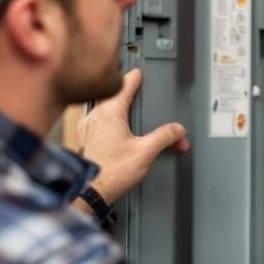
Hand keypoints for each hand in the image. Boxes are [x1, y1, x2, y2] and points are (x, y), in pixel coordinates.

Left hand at [77, 68, 189, 203]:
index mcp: (110, 112)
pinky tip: (116, 131)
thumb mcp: (146, 152)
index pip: (125, 84)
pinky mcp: (86, 140)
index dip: (136, 77)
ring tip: (128, 111)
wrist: (90, 191)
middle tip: (136, 89)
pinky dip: (109, 121)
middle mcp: (96, 116)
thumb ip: (165, 137)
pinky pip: (98, 121)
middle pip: (113, 94)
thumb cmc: (110, 173)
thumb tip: (177, 131)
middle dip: (127, 92)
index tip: (140, 72)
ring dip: (117, 107)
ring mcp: (89, 127)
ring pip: (104, 108)